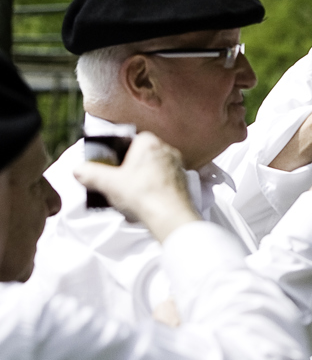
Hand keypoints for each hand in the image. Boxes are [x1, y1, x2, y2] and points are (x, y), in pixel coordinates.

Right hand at [74, 132, 200, 242]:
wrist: (170, 217)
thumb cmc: (143, 195)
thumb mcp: (109, 184)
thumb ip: (91, 174)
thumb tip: (79, 170)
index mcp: (148, 142)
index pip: (128, 142)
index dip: (116, 157)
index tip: (110, 170)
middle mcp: (166, 149)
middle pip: (140, 157)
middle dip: (129, 171)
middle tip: (119, 186)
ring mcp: (177, 166)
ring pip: (152, 171)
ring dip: (141, 182)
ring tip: (131, 198)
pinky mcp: (183, 182)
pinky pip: (163, 183)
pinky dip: (153, 191)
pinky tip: (145, 204)